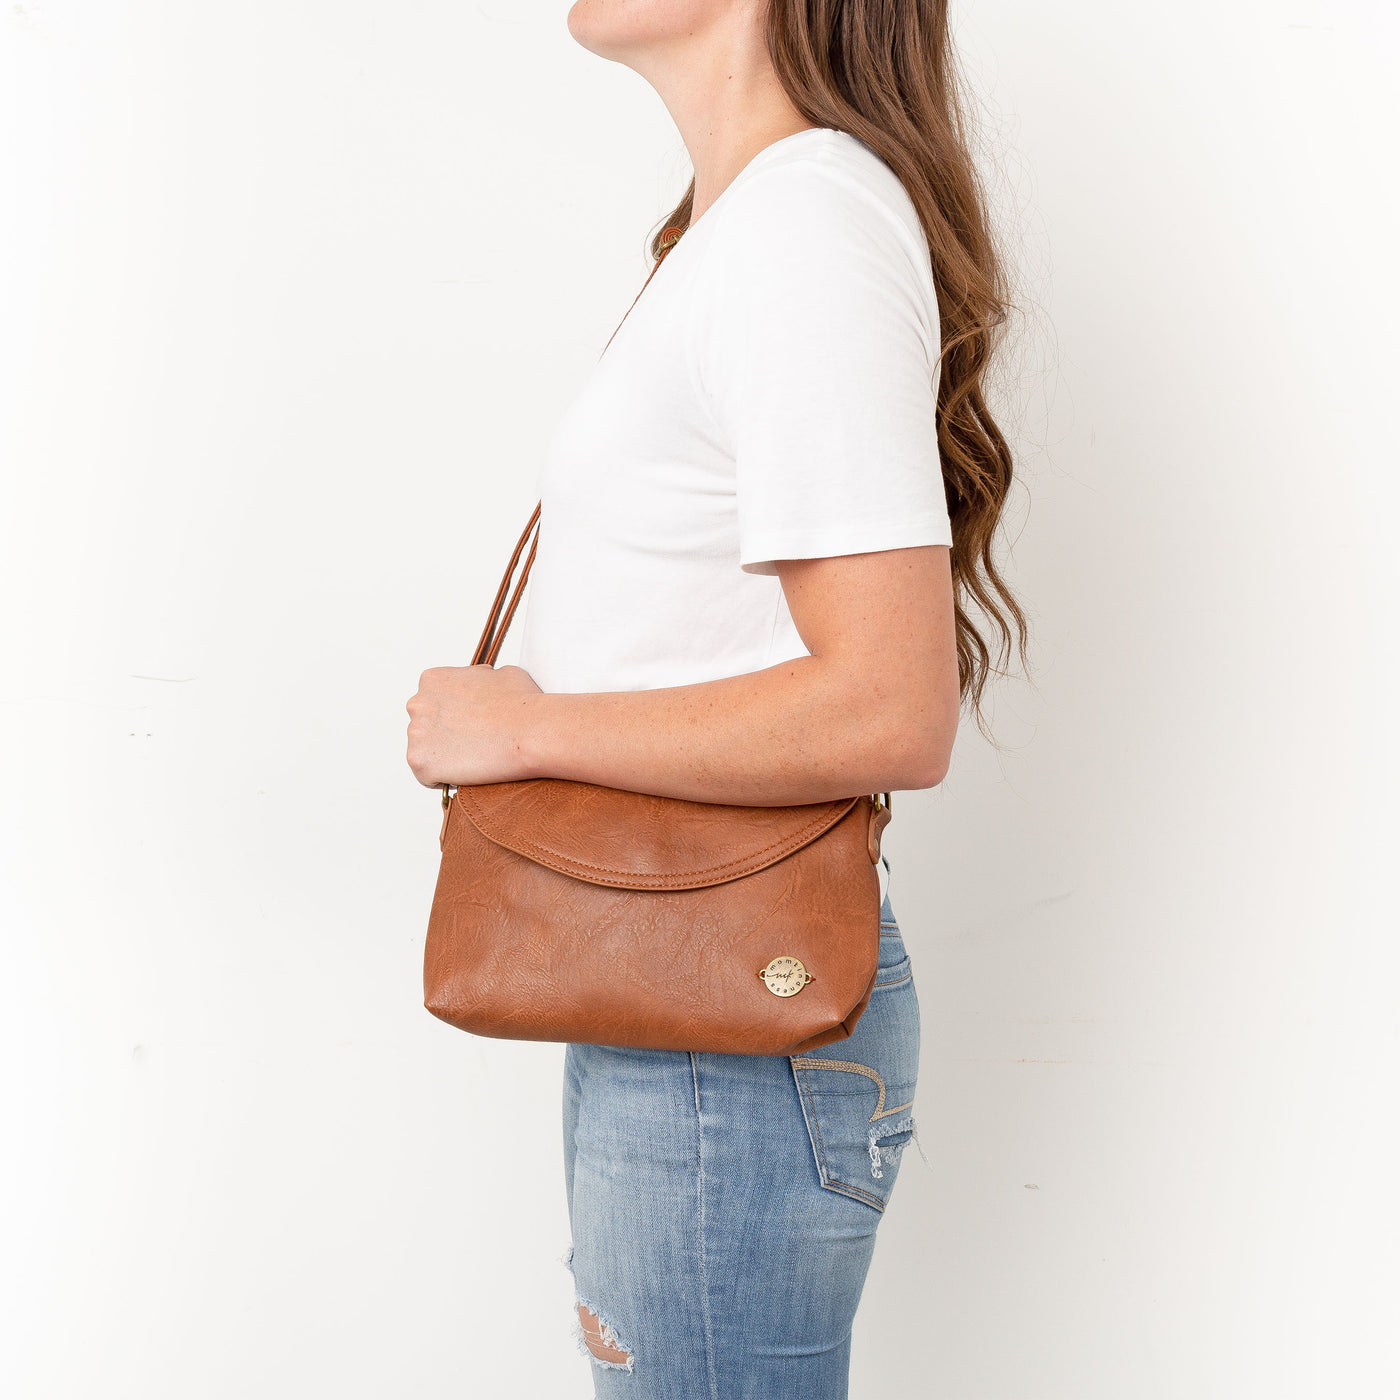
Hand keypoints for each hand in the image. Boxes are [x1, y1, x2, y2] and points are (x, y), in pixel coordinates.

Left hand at [406, 664, 542, 788]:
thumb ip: (478, 678)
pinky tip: (467, 771)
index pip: (433, 701)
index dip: (453, 715)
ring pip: (425, 752)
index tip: (471, 724)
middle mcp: (417, 704)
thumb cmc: (521, 703)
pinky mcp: (419, 762)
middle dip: (445, 735)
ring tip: (474, 757)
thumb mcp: (499, 673)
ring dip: (445, 757)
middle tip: (473, 742)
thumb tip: (482, 682)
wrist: (529, 731)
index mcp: (432, 680)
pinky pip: (427, 776)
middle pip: (424, 726)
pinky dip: (444, 778)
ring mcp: (415, 734)